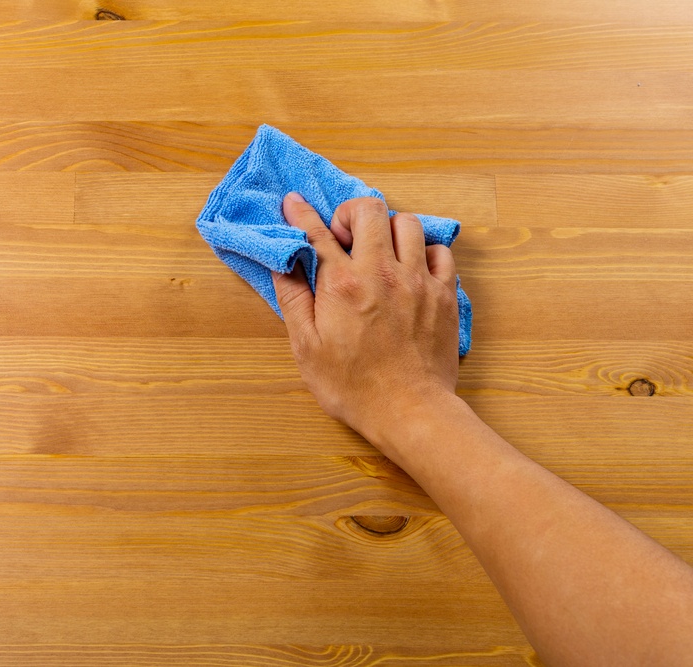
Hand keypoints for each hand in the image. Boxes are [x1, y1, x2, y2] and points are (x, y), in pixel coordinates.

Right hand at [272, 193, 459, 454]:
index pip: (317, 233)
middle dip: (351, 213)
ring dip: (388, 229)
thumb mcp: (306, 347)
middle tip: (344, 237)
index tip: (293, 202)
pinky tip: (411, 268)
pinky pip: (440, 250)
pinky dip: (424, 250)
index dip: (301, 213)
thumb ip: (293, 298)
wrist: (409, 411)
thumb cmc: (352, 386)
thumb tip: (283, 262)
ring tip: (379, 251)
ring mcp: (418, 280)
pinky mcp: (444, 294)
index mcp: (342, 284)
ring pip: (408, 223)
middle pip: (369, 210)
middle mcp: (382, 272)